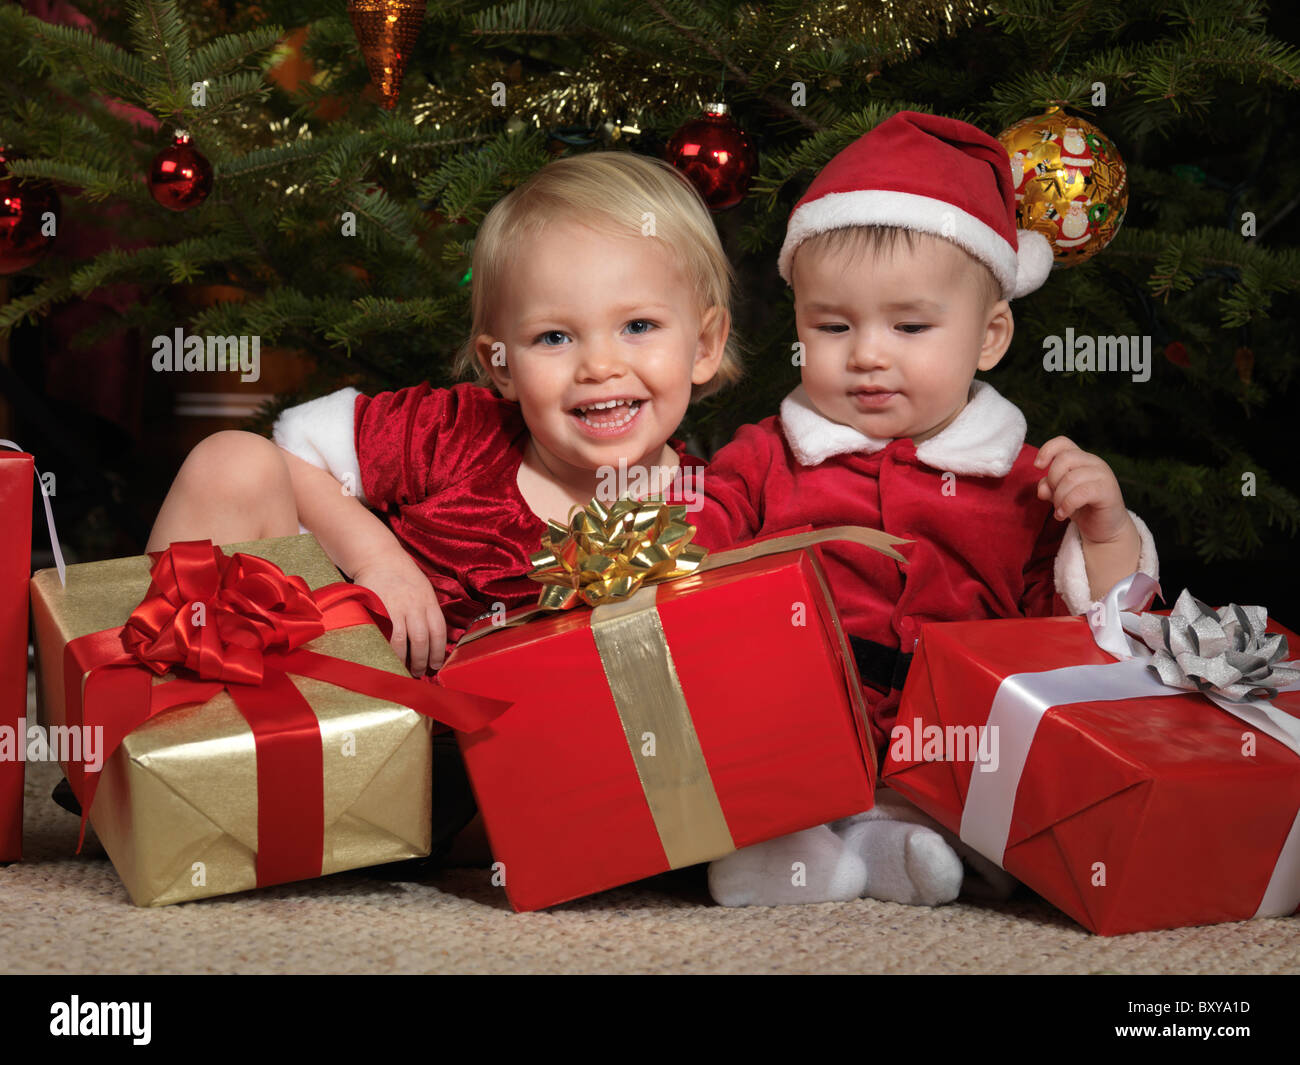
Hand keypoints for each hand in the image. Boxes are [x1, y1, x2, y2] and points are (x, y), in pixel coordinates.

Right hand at [351, 549, 447, 675]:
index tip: (437, 665)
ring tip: (405, 669)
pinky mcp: (380, 609)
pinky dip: (388, 649)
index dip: (439, 652)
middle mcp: (415, 605)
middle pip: (423, 640)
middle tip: (420, 672)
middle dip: (423, 660)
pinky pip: (385, 634)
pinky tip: (389, 657)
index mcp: (429, 601)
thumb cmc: (402, 575)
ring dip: (405, 659)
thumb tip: (433, 638)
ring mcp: (397, 607)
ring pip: (405, 641)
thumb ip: (427, 610)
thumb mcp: (423, 589)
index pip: (439, 631)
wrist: (379, 557)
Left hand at [1033, 436, 1131, 544]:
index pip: (1062, 442)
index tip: (1038, 466)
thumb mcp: (1059, 495)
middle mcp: (1093, 462)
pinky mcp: (1107, 491)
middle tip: (1054, 498)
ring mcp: (1103, 475)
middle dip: (1052, 480)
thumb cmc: (1082, 508)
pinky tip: (1063, 515)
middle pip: (1063, 459)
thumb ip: (1049, 487)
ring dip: (1059, 497)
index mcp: (1081, 459)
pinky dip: (1067, 505)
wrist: (1106, 528)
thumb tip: (1042, 489)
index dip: (1047, 450)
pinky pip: (1080, 493)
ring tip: (1059, 510)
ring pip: (1070, 478)